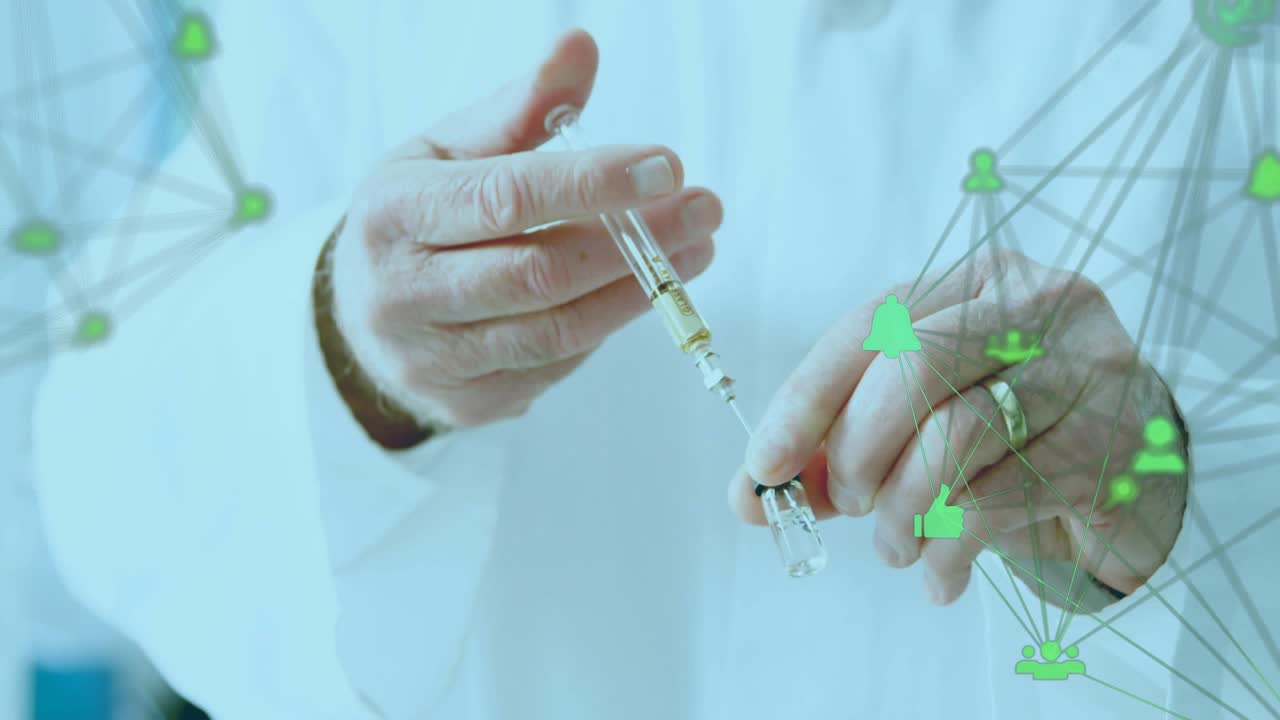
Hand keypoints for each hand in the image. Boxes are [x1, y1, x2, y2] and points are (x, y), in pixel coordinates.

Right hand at [326, 30, 722, 430]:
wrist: (358, 318)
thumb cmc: (417, 219)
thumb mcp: (449, 151)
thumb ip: (521, 106)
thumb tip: (580, 46)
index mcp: (394, 214)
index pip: (505, 197)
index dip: (592, 183)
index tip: (667, 165)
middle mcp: (403, 294)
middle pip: (539, 272)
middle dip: (635, 241)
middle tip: (702, 210)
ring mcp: (432, 360)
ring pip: (556, 331)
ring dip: (638, 291)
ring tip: (694, 251)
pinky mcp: (466, 404)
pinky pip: (555, 366)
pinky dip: (603, 325)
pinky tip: (637, 291)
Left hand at [728, 250, 1187, 605]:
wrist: (1136, 474)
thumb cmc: (1011, 439)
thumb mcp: (917, 428)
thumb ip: (834, 451)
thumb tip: (750, 494)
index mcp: (973, 283)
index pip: (871, 326)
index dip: (806, 400)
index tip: (764, 466)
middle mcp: (1036, 306)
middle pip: (914, 364)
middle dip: (857, 450)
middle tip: (847, 504)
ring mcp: (1086, 368)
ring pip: (959, 432)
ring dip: (903, 509)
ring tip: (894, 546)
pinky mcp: (1114, 441)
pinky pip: (1003, 496)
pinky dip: (951, 547)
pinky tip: (940, 574)